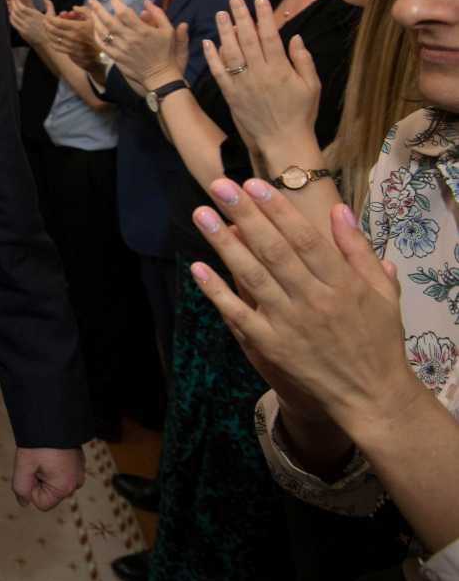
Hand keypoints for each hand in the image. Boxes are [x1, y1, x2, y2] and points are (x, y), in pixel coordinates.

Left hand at [8, 0, 46, 45]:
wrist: (47, 42)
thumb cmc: (50, 27)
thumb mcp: (52, 14)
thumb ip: (48, 4)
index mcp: (36, 16)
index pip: (22, 8)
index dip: (17, 2)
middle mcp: (29, 21)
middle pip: (16, 11)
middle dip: (13, 5)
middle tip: (11, 1)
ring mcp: (25, 27)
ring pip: (14, 17)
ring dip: (11, 11)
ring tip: (11, 7)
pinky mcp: (22, 33)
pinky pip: (14, 24)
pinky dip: (11, 18)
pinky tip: (12, 15)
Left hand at [12, 446, 84, 510]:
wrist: (53, 417)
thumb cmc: (38, 443)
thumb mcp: (23, 467)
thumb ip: (21, 488)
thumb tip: (23, 502)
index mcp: (65, 487)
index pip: (41, 503)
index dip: (31, 488)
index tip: (32, 470)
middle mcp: (76, 483)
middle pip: (49, 494)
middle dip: (39, 480)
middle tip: (37, 461)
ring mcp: (79, 473)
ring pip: (54, 483)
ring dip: (45, 472)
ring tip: (43, 455)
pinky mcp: (78, 463)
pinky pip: (61, 473)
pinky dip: (53, 465)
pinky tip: (50, 452)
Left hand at [45, 4, 102, 73]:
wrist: (105, 52)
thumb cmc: (100, 33)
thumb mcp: (95, 18)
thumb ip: (84, 10)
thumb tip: (73, 8)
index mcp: (77, 27)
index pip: (57, 22)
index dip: (49, 17)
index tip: (48, 14)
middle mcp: (71, 37)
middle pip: (52, 30)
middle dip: (46, 23)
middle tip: (45, 19)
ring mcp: (69, 46)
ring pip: (52, 38)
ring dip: (48, 32)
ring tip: (48, 27)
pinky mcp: (69, 53)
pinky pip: (56, 47)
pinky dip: (52, 41)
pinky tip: (53, 37)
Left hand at [91, 0, 186, 87]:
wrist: (160, 76)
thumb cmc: (167, 52)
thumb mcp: (168, 30)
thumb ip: (158, 14)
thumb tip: (146, 2)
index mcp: (142, 31)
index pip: (124, 13)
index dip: (117, 2)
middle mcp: (129, 39)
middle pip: (109, 21)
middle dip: (98, 9)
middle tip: (92, 0)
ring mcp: (121, 49)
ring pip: (103, 33)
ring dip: (95, 21)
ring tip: (92, 12)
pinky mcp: (116, 57)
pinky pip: (102, 45)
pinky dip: (97, 35)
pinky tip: (95, 29)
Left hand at [186, 178, 421, 438]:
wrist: (372, 396)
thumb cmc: (379, 339)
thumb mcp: (383, 292)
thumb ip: (358, 250)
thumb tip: (338, 210)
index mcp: (343, 284)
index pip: (304, 238)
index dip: (277, 210)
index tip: (253, 184)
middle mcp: (314, 300)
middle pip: (273, 250)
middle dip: (245, 216)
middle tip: (218, 186)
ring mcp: (289, 324)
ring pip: (252, 277)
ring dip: (224, 244)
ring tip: (201, 215)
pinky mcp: (271, 346)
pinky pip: (239, 314)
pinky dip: (217, 291)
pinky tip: (197, 267)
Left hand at [203, 0, 320, 154]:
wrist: (283, 140)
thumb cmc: (301, 113)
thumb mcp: (311, 85)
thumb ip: (303, 60)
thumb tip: (294, 37)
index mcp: (280, 69)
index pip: (269, 35)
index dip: (263, 15)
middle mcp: (259, 73)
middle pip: (247, 39)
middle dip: (241, 16)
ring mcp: (243, 84)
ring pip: (231, 52)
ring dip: (224, 32)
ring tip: (220, 14)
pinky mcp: (231, 95)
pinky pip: (219, 73)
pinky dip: (212, 57)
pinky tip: (208, 43)